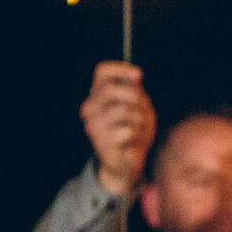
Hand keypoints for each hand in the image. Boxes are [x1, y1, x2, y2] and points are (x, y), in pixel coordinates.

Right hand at [79, 61, 155, 196]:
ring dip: (138, 119)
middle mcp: (90, 107)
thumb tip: (136, 75)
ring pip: (122, 110)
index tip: (139, 75)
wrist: (128, 162)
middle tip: (141, 109)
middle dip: (134, 98)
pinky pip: (127, 130)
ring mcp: (93, 124)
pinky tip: (132, 141)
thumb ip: (135, 90)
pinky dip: (136, 135)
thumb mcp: (138, 106)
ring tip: (138, 128)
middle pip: (112, 89)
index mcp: (97, 95)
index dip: (121, 69)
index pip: (102, 72)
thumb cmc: (134, 130)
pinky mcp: (101, 141)